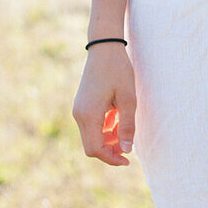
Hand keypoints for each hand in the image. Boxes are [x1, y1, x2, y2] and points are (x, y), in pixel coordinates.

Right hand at [72, 42, 136, 166]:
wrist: (104, 48)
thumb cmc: (118, 70)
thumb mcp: (128, 99)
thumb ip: (127, 126)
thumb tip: (126, 150)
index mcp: (89, 114)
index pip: (95, 149)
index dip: (111, 159)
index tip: (128, 159)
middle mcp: (79, 114)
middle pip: (91, 146)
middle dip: (109, 151)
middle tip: (128, 148)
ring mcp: (79, 109)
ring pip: (91, 136)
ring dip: (108, 139)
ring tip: (125, 128)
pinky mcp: (82, 105)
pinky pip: (91, 125)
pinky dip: (104, 128)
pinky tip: (118, 118)